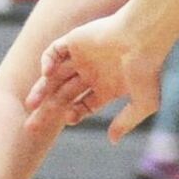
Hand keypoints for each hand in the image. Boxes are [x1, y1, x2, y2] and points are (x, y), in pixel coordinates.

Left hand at [25, 9, 163, 141]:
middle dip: (48, 110)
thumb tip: (113, 141)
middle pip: (64, 95)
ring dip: (41, 90)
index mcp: (107, 87)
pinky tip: (47, 73)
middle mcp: (93, 73)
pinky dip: (47, 62)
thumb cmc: (147, 69)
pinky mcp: (74, 40)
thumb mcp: (144, 103)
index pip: (83, 105)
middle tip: (31, 126)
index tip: (69, 119)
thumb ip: (127, 122)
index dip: (73, 114)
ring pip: (55, 76)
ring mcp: (82, 57)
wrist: (143, 37)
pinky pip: (54, 52)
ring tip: (31, 104)